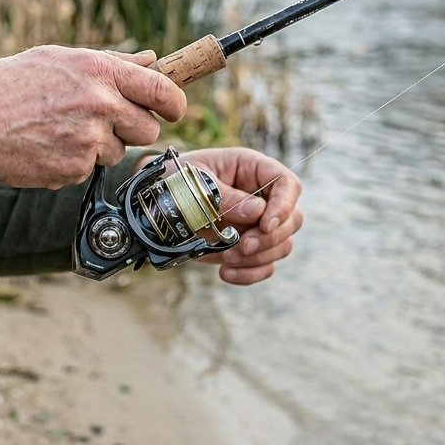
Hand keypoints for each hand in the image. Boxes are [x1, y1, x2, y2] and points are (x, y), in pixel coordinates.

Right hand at [0, 46, 185, 189]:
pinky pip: (91, 169)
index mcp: (99, 70)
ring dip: (99, 146)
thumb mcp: (59, 58)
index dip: (175, 103)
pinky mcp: (75, 168)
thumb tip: (152, 60)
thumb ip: (111, 62)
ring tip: (60, 130)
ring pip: (118, 151)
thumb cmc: (8, 85)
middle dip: (132, 129)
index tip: (174, 109)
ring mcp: (89, 138)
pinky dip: (74, 163)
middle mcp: (100, 103)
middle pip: (148, 128)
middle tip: (104, 122)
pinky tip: (47, 147)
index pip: (162, 89)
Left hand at [181, 147, 302, 285]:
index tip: (265, 225)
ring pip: (282, 245)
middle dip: (270, 237)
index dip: (283, 205)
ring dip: (259, 257)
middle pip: (292, 219)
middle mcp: (261, 197)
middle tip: (242, 246)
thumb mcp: (193, 181)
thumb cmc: (173, 181)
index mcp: (251, 169)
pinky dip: (250, 274)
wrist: (152, 204)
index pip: (287, 184)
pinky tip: (225, 274)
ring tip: (227, 259)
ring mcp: (256, 225)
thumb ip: (225, 196)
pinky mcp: (246, 248)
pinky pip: (264, 266)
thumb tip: (258, 212)